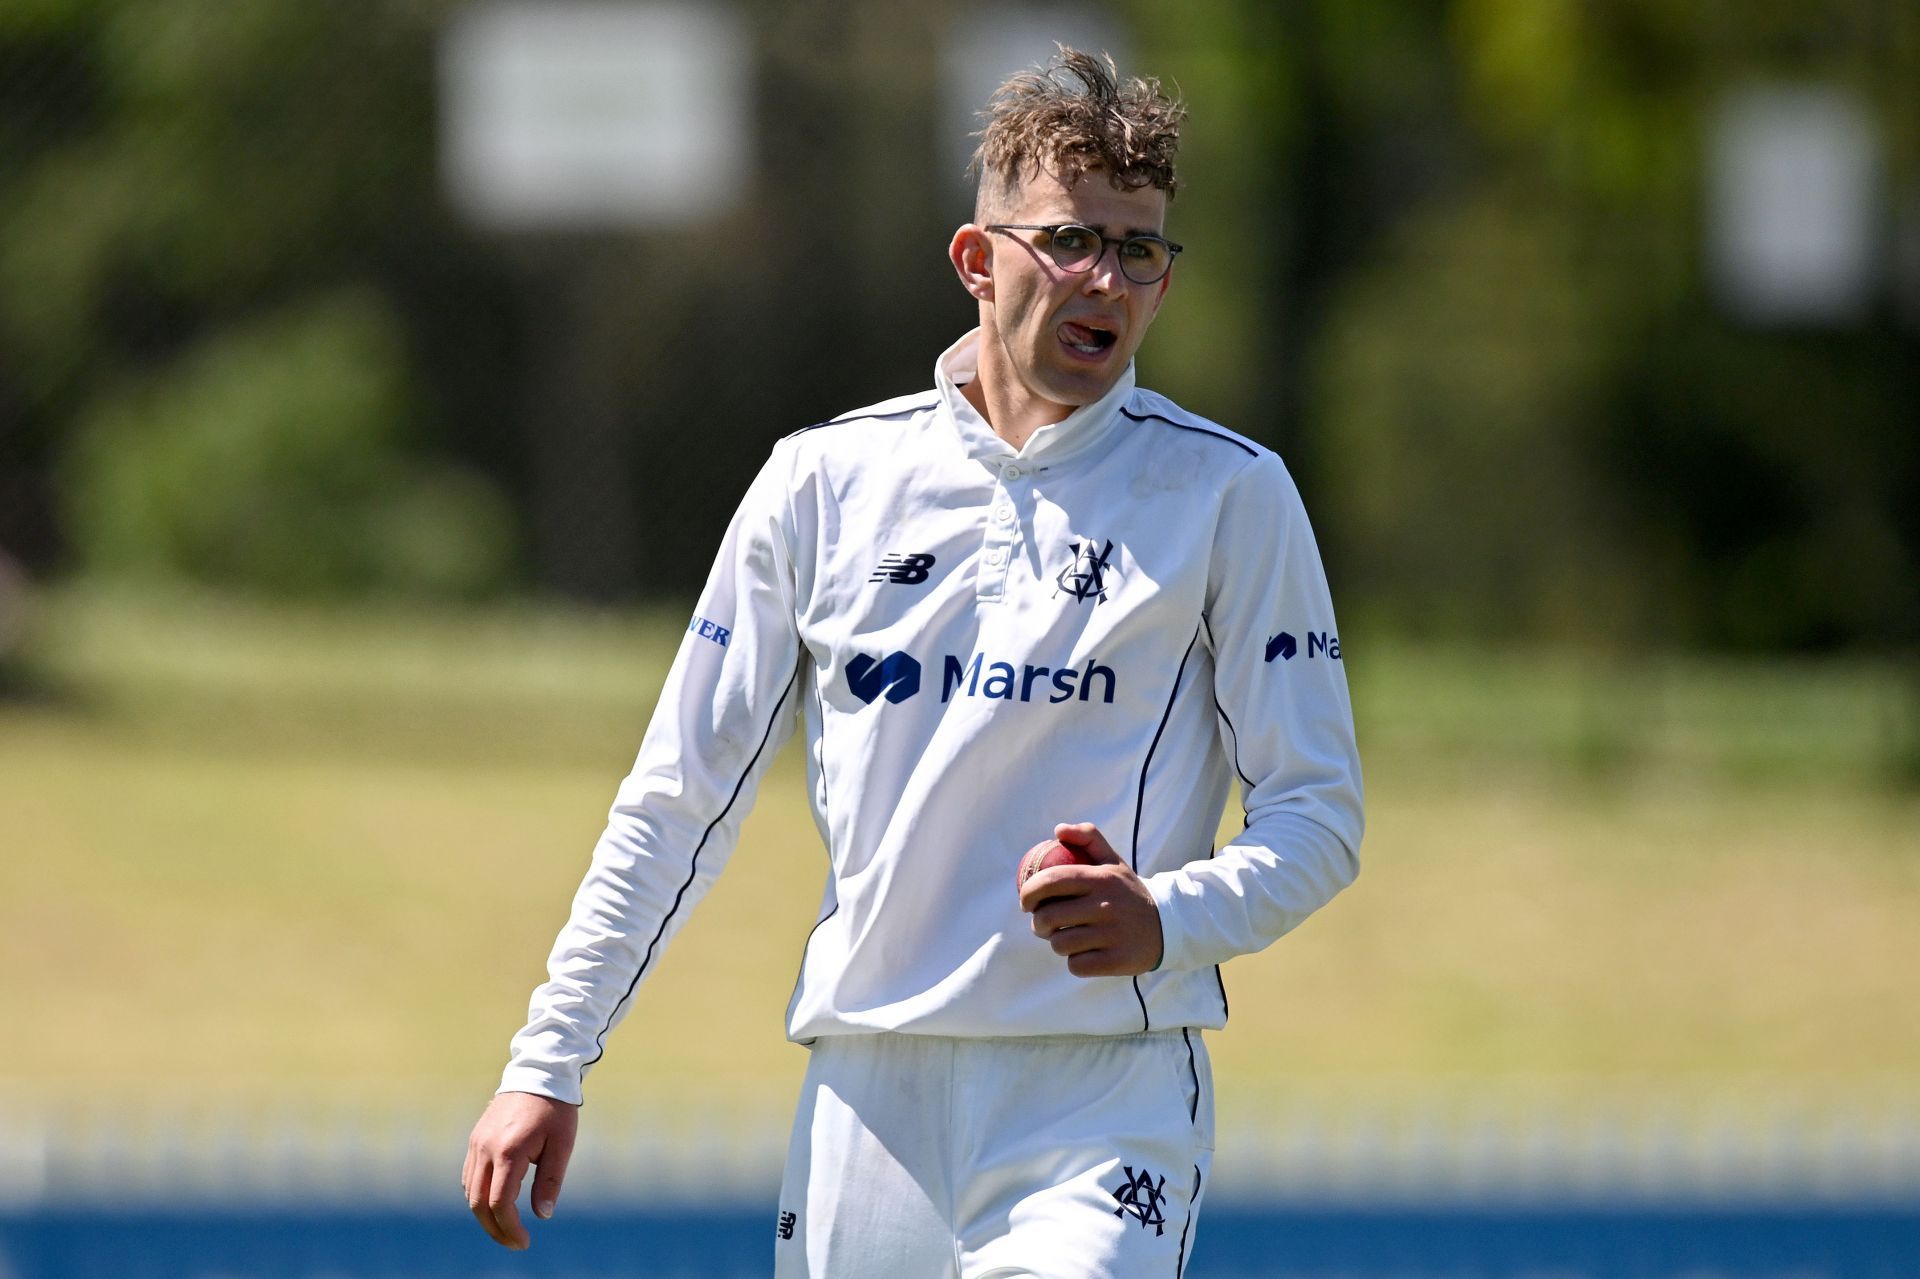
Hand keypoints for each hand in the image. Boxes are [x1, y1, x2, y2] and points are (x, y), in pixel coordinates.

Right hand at [463, 1091, 579, 1249]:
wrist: (539, 1074)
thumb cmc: (555, 1110)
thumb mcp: (562, 1145)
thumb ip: (550, 1181)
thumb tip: (542, 1215)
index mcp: (509, 1151)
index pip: (500, 1203)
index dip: (510, 1228)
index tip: (524, 1242)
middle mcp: (486, 1149)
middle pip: (478, 1203)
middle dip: (494, 1229)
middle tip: (515, 1242)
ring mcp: (476, 1143)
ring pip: (469, 1191)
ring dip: (484, 1215)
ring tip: (506, 1227)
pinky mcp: (475, 1139)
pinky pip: (468, 1176)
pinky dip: (477, 1195)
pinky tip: (495, 1203)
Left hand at [1019, 821, 1163, 976]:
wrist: (1167, 926)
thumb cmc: (1128, 893)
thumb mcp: (1113, 862)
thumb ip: (1088, 838)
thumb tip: (1058, 830)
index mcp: (1101, 879)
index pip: (1051, 880)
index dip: (1028, 892)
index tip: (1026, 902)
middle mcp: (1106, 905)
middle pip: (1048, 917)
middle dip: (1038, 924)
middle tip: (1043, 924)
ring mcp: (1112, 935)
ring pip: (1060, 944)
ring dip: (1057, 944)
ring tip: (1068, 938)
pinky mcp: (1117, 961)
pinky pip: (1076, 965)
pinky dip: (1075, 962)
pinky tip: (1086, 954)